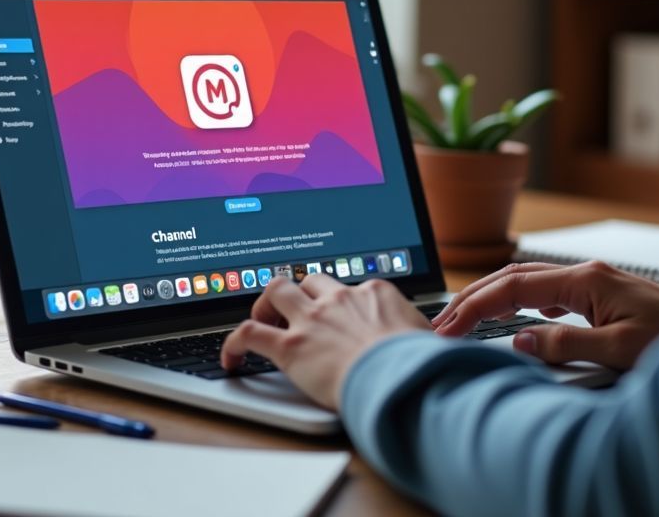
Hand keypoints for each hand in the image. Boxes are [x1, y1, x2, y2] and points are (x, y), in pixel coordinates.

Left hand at [220, 275, 429, 408]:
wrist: (400, 377)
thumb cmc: (418, 362)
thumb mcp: (425, 338)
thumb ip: (417, 333)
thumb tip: (427, 341)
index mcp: (373, 292)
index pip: (347, 285)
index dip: (337, 299)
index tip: (335, 312)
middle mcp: (339, 298)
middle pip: (309, 279)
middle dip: (300, 292)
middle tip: (296, 312)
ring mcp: (312, 320)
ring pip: (276, 290)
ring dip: (266, 304)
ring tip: (265, 321)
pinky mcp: (290, 346)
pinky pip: (248, 334)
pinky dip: (233, 342)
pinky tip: (231, 357)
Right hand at [432, 261, 658, 369]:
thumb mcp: (620, 351)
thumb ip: (566, 345)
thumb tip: (520, 341)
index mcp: (586, 279)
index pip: (514, 287)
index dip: (476, 305)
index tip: (448, 326)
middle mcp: (587, 274)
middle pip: (514, 277)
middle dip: (474, 297)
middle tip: (443, 323)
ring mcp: (595, 282)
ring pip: (529, 282)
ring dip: (494, 298)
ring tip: (466, 320)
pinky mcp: (602, 295)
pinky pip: (548, 292)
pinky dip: (519, 302)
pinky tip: (516, 319)